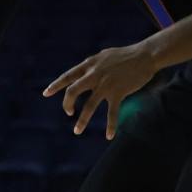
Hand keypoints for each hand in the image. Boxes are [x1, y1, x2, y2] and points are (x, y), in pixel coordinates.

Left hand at [43, 44, 157, 138]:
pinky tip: (109, 136)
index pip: (67, 76)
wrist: (145, 55)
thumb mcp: (104, 56)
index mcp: (89, 65)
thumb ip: (93, 65)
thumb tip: (85, 70)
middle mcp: (94, 75)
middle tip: (68, 113)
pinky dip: (111, 126)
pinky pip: (112, 113)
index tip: (46, 93)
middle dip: (67, 104)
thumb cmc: (127, 55)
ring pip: (89, 106)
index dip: (55, 85)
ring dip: (82, 120)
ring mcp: (105, 84)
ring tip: (76, 131)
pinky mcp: (118, 92)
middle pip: (72, 91)